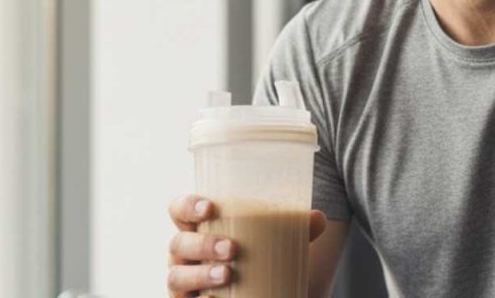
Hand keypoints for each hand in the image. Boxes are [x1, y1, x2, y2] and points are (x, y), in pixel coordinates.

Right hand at [167, 194, 327, 297]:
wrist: (263, 292)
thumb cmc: (257, 259)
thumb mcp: (275, 243)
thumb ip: (295, 229)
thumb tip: (317, 218)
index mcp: (200, 228)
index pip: (179, 210)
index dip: (187, 205)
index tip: (210, 207)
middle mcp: (185, 254)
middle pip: (178, 243)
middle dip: (202, 244)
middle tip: (231, 249)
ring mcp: (183, 281)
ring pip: (176, 276)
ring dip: (200, 274)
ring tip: (227, 275)